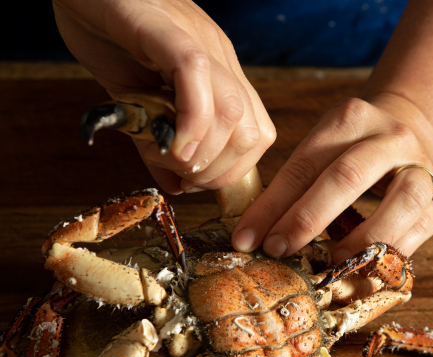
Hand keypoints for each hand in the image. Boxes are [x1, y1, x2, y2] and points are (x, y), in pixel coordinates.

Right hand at [53, 0, 274, 193]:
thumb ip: (161, 146)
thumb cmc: (111, 44)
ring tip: (169, 157)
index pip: (256, 135)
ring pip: (232, 111)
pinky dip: (190, 121)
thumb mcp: (140, 106)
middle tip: (182, 173)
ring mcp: (197, 41)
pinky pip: (194, 74)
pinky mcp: (163, 28)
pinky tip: (171, 142)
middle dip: (218, 171)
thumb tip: (177, 186)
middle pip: (252, 132)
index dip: (232, 171)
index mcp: (221, 77)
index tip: (196, 182)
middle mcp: (219, 59)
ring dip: (203, 154)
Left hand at [232, 94, 432, 262]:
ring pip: (398, 203)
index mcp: (349, 119)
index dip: (272, 205)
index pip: (303, 165)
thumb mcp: (321, 150)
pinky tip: (360, 266)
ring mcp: (421, 167)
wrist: (407, 132)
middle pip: (346, 176)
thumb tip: (256, 234)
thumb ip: (294, 185)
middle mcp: (389, 137)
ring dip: (357, 239)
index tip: (246, 238)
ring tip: (328, 263)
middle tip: (277, 249)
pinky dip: (386, 253)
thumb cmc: (351, 150)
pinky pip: (416, 232)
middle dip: (306, 219)